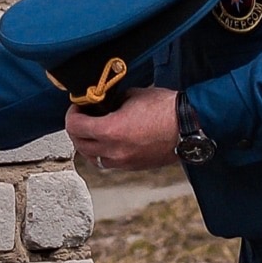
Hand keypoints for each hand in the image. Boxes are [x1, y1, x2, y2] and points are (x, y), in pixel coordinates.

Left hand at [64, 86, 183, 170]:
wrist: (189, 127)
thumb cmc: (165, 109)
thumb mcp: (132, 95)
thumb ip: (111, 102)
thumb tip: (102, 104)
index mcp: (110, 131)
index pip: (74, 127)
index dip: (72, 114)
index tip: (78, 106)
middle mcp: (114, 151)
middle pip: (79, 145)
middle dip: (77, 129)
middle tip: (83, 116)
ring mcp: (124, 162)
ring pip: (92, 158)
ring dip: (88, 144)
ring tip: (94, 130)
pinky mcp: (133, 167)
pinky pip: (108, 163)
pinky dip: (103, 153)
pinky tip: (109, 140)